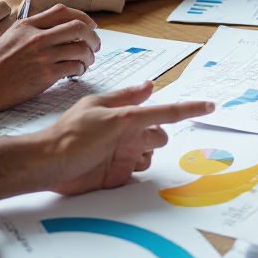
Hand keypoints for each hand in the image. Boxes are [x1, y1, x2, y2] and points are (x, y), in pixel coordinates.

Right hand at [0, 4, 100, 118]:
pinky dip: (81, 69)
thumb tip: (58, 23)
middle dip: (93, 36)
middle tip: (95, 45)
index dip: (83, 17)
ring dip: (89, 56)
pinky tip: (77, 72)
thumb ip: (33, 27)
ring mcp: (42, 56)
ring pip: (80, 49)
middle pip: (78, 28)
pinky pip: (75, 67)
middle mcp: (37, 37)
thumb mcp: (12, 34)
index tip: (91, 26)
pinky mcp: (46, 74)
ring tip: (87, 62)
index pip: (64, 11)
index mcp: (28, 24)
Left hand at [41, 83, 214, 194]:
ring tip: (120, 156)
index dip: (187, 108)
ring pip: (151, 154)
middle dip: (154, 137)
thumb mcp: (106, 113)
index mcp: (126, 112)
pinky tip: (117, 169)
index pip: (162, 109)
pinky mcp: (117, 174)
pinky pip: (139, 172)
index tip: (209, 105)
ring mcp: (123, 153)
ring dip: (143, 155)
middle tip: (135, 140)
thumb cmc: (72, 135)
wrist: (47, 166)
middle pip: (160, 134)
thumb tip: (151, 84)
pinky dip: (134, 170)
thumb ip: (134, 102)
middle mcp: (127, 131)